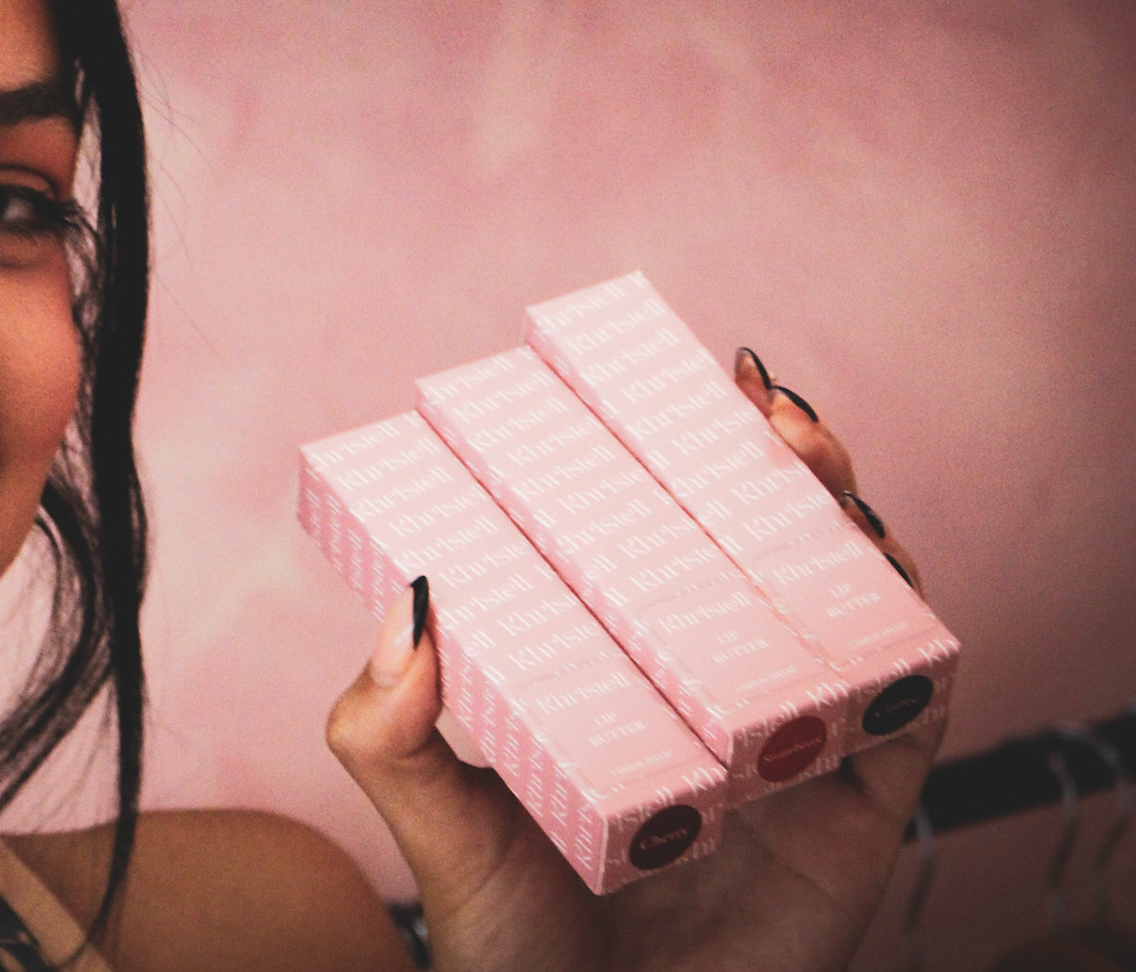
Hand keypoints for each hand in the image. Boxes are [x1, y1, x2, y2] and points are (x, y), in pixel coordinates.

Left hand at [326, 350, 945, 971]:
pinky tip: (881, 586)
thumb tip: (403, 607)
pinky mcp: (862, 810)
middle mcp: (715, 693)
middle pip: (766, 553)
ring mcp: (791, 741)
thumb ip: (391, 735)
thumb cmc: (518, 950)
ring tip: (810, 458)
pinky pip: (913, 708)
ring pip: (847, 604)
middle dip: (777, 465)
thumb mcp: (438, 834)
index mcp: (625, 677)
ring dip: (845, 520)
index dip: (672, 464)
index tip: (661, 389)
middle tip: (757, 402)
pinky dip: (914, 639)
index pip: (659, 547)